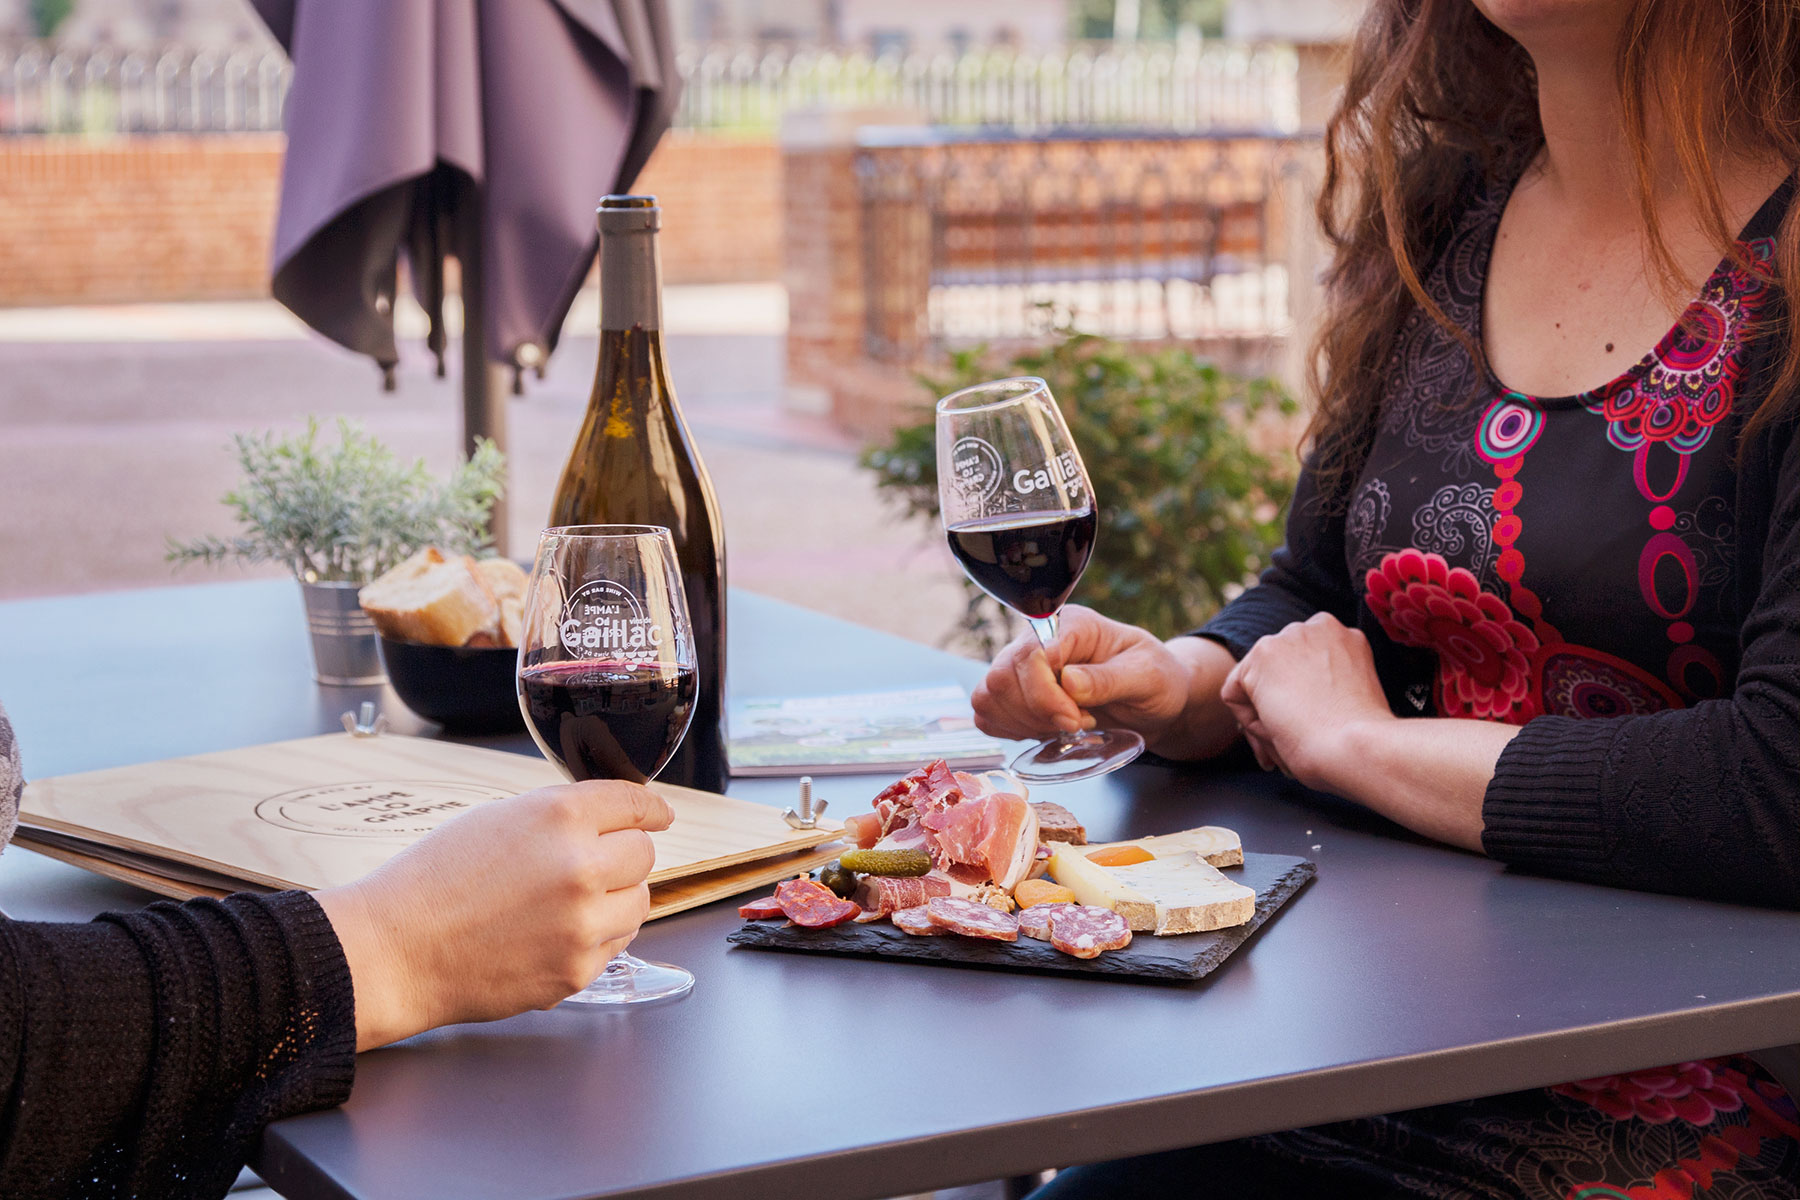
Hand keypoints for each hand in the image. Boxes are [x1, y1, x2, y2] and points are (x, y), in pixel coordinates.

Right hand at [315, 781, 672, 1050]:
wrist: (395, 951)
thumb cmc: (433, 882)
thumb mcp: (496, 818)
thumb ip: (559, 815)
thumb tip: (608, 817)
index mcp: (559, 817)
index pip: (635, 803)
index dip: (649, 808)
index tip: (658, 814)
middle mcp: (580, 867)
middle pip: (644, 854)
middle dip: (622, 855)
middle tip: (589, 865)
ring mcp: (583, 924)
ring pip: (639, 902)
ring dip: (616, 898)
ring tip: (567, 902)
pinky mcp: (577, 970)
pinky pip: (615, 944)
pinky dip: (595, 937)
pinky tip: (552, 933)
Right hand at [971, 605, 1194, 746]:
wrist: (1155, 701)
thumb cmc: (1156, 680)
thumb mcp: (1148, 677)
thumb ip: (1110, 679)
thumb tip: (1068, 680)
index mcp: (1071, 624)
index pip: (1032, 654)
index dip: (1045, 695)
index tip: (1075, 720)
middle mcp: (1038, 640)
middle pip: (1003, 676)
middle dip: (1036, 712)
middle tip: (1077, 723)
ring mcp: (1021, 666)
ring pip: (989, 694)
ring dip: (1023, 723)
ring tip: (1064, 725)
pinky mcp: (1015, 693)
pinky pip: (986, 712)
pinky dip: (1010, 729)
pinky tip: (1044, 730)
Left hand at [1220, 612, 1393, 789]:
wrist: (1355, 746)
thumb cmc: (1359, 740)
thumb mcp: (1350, 701)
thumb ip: (1324, 687)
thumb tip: (1284, 701)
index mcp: (1347, 640)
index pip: (1306, 668)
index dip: (1304, 704)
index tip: (1314, 731)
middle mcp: (1320, 627)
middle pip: (1279, 673)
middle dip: (1279, 707)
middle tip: (1294, 741)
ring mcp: (1290, 637)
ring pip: (1256, 683)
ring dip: (1264, 716)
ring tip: (1288, 743)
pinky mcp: (1263, 654)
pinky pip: (1234, 693)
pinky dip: (1247, 721)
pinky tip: (1275, 733)